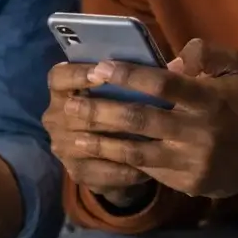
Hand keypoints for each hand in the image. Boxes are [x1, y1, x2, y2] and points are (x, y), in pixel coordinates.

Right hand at [44, 68, 155, 205]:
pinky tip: (147, 169)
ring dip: (119, 141)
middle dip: (106, 109)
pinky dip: (124, 170)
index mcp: (62, 88)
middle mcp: (55, 116)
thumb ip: (144, 73)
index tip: (101, 72)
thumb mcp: (129, 86)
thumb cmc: (124, 104)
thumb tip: (181, 64)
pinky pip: (102, 172)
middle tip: (136, 109)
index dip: (78, 74)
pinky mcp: (77, 172)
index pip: (59, 77)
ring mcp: (63, 146)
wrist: (114, 149)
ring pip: (89, 142)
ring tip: (149, 140)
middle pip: (76, 111)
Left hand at [50, 39, 237, 206]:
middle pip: (140, 121)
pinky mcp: (187, 184)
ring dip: (101, 143)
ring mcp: (192, 162)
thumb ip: (207, 53)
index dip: (127, 75)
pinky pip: (148, 172)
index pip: (162, 85)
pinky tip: (97, 155)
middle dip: (100, 112)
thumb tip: (174, 59)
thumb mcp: (236, 69)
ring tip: (72, 135)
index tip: (98, 68)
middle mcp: (199, 132)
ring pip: (136, 152)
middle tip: (70, 104)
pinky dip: (120, 163)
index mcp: (209, 99)